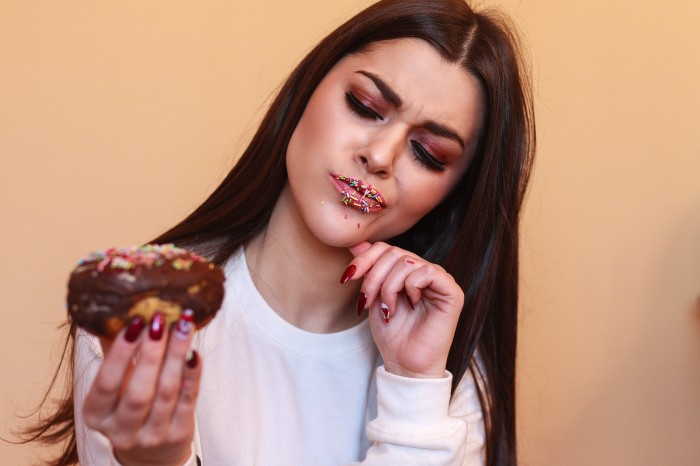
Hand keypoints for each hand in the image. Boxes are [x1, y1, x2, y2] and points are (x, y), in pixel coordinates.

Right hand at [83, 312, 200, 465]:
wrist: (150, 452)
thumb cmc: (128, 406)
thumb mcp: (113, 386)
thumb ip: (112, 352)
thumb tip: (112, 310)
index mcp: (97, 414)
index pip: (106, 383)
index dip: (120, 353)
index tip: (134, 322)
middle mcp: (122, 429)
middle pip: (138, 391)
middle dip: (151, 352)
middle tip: (161, 319)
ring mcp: (152, 434)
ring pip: (166, 392)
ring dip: (176, 355)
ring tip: (183, 325)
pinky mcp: (179, 433)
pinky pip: (188, 399)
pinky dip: (193, 374)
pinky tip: (195, 351)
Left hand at [345, 242, 463, 378]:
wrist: (405, 364)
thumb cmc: (392, 334)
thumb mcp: (373, 297)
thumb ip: (369, 270)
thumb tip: (354, 243)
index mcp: (408, 271)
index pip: (386, 248)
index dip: (365, 258)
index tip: (347, 278)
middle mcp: (425, 272)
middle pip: (394, 252)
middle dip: (373, 276)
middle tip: (367, 300)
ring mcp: (440, 280)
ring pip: (407, 262)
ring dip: (389, 287)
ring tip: (388, 310)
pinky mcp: (452, 292)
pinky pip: (427, 272)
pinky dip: (411, 287)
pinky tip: (412, 304)